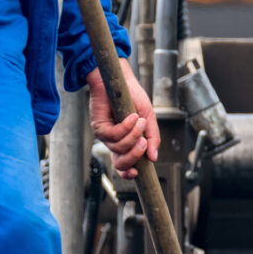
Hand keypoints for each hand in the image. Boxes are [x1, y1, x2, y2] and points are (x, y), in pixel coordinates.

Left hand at [87, 61, 158, 179]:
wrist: (121, 80)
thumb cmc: (132, 97)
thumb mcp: (148, 118)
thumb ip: (152, 138)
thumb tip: (154, 158)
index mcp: (125, 143)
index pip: (124, 166)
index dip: (128, 173)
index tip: (138, 173)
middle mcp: (114, 142)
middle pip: (120, 163)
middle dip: (134, 155)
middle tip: (144, 142)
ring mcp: (105, 136)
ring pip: (118, 148)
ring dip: (133, 136)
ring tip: (139, 120)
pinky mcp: (99, 126)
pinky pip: (113, 135)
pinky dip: (125, 128)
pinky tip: (131, 117)